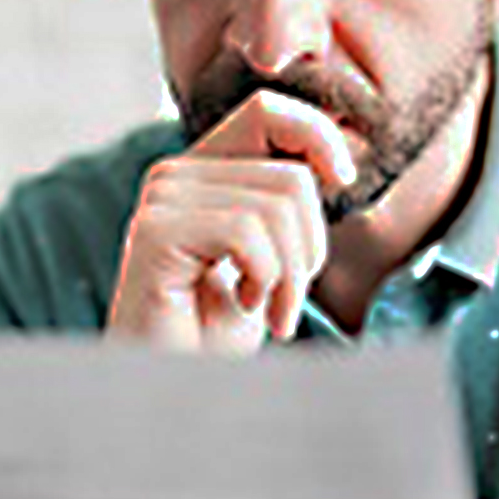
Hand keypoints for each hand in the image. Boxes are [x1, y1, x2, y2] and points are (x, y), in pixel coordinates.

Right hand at [106, 91, 357, 353]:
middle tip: (288, 299)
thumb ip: (289, 205)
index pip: (270, 110)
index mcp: (204, 172)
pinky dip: (267, 279)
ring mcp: (161, 199)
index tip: (343, 181)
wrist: (174, 388)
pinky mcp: (156, 231)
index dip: (318, 136)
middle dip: (310, 247)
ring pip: (278, 205)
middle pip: (290, 176)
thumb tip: (338, 161)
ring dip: (291, 275)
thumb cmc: (218, 334)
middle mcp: (175, 175)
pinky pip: (247, 232)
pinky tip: (245, 306)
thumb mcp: (272, 259)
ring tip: (271, 310)